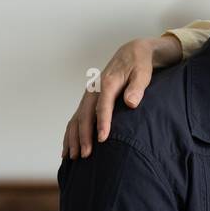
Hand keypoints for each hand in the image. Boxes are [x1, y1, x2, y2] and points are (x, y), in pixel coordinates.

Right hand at [62, 35, 181, 157]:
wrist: (131, 53)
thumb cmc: (139, 64)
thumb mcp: (143, 72)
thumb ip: (137, 87)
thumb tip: (131, 102)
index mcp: (107, 82)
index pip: (103, 105)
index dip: (102, 122)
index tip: (102, 139)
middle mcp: (94, 89)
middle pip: (85, 115)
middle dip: (83, 136)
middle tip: (86, 155)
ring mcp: (89, 95)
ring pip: (76, 118)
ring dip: (73, 138)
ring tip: (73, 157)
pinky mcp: (88, 101)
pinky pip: (76, 119)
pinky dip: (70, 134)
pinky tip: (67, 150)